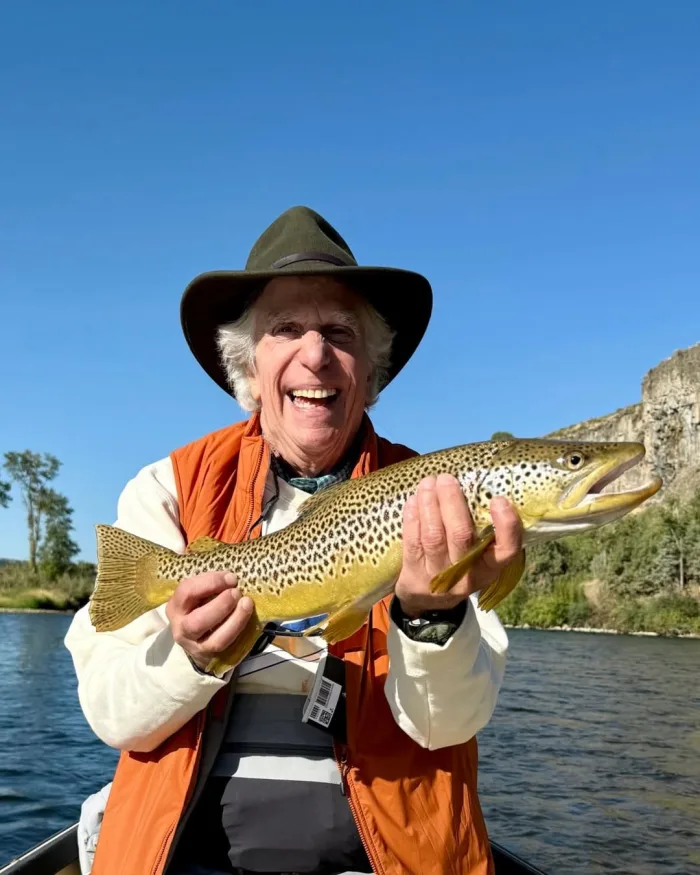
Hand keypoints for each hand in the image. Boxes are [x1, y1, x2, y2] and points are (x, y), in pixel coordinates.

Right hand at [165, 572, 254, 671]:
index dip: (210, 582)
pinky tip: (246, 616)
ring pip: (214, 639)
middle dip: (220, 605)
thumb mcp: (197, 594)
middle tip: (237, 592)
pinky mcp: (210, 655)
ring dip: (234, 619)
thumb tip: (210, 564)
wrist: (198, 639)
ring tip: (246, 603)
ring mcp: (196, 645)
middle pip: (196, 621)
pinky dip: (238, 629)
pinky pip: (226, 645)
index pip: (186, 592)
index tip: (231, 577)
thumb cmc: (201, 607)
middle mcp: (181, 628)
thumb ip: (207, 583)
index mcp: (176, 606)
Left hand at [395, 474, 522, 617]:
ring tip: (428, 483)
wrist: (427, 601)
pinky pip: (413, 541)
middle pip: (462, 535)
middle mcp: (466, 575)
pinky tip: (414, 500)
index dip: (506, 526)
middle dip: (452, 502)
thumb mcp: (477, 556)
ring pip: (434, 535)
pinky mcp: (414, 575)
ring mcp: (439, 577)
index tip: (499, 499)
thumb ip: (480, 528)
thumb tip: (473, 482)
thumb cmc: (458, 565)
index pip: (506, 550)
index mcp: (490, 567)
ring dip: (429, 504)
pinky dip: (412, 517)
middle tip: (447, 479)